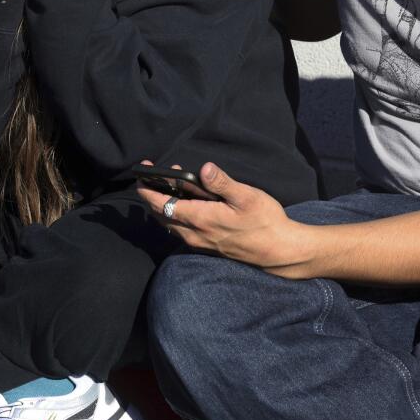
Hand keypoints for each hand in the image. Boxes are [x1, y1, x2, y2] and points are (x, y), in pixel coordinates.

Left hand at [136, 162, 311, 275]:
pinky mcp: (206, 246)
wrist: (278, 251)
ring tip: (172, 186)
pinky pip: (181, 230)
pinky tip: (186, 204)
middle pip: (159, 215)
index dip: (147, 190)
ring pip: (169, 224)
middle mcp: (194, 234)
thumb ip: (222, 183)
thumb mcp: (246, 196)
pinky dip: (175, 216)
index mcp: (200, 219)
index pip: (161, 204)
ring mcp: (199, 242)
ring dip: (164, 205)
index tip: (141, 176)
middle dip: (152, 195)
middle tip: (156, 176)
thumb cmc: (265, 222)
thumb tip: (203, 168)